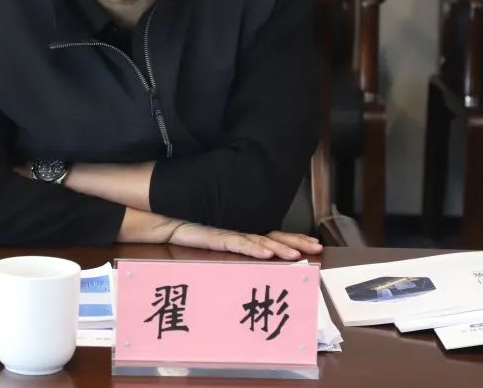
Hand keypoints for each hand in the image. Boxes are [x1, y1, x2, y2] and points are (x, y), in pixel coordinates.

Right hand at [167, 223, 322, 259]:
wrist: (165, 221)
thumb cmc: (189, 233)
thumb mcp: (215, 246)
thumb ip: (233, 250)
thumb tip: (253, 261)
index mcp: (242, 235)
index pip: (273, 236)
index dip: (294, 239)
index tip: (313, 244)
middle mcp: (240, 233)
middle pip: (274, 236)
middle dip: (297, 241)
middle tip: (318, 246)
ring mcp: (229, 233)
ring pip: (261, 240)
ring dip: (281, 247)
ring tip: (299, 254)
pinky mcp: (216, 236)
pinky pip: (238, 243)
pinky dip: (254, 247)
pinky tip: (268, 253)